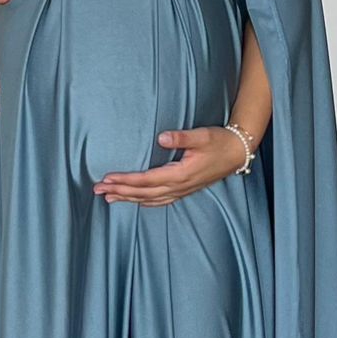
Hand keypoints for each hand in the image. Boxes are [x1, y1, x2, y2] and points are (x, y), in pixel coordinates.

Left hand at [93, 126, 251, 205]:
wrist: (238, 153)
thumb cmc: (220, 142)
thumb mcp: (202, 135)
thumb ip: (181, 137)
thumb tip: (161, 137)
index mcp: (180, 174)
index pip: (146, 180)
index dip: (126, 180)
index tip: (108, 178)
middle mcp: (179, 186)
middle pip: (143, 193)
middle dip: (119, 191)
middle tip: (98, 189)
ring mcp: (182, 190)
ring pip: (149, 199)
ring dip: (128, 199)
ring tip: (109, 198)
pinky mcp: (184, 190)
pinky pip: (160, 200)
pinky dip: (144, 202)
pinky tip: (135, 201)